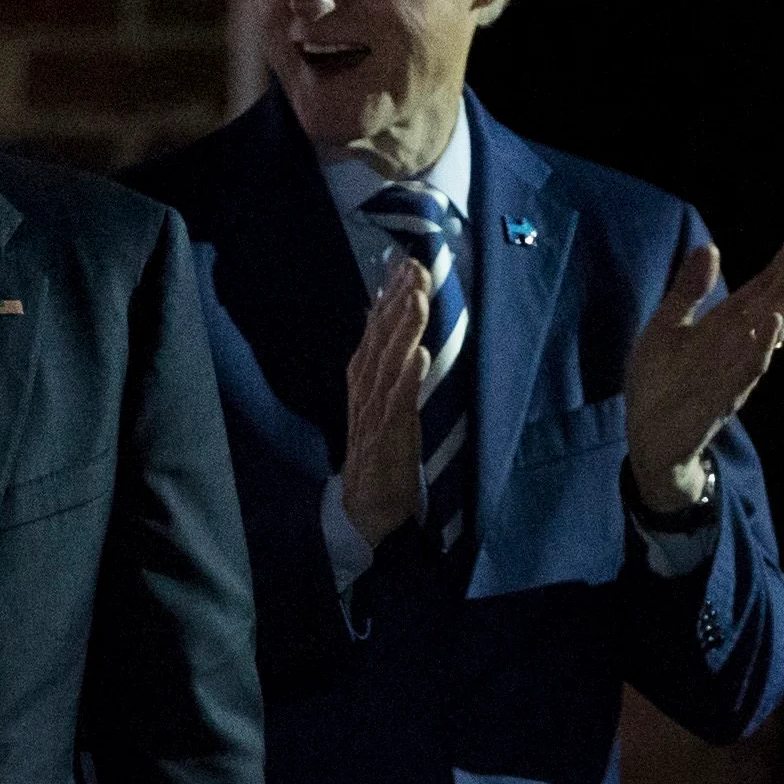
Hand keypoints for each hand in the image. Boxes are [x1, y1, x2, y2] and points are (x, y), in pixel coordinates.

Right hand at [339, 258, 431, 546]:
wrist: (372, 516)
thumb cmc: (383, 465)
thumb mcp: (384, 415)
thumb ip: (388, 378)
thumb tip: (402, 340)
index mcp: (364, 387)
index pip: (375, 335)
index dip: (389, 300)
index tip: (405, 266)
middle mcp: (366, 395)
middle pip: (379, 341)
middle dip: (396, 302)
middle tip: (414, 266)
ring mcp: (375, 415)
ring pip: (388, 364)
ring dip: (402, 330)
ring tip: (416, 297)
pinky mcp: (388, 438)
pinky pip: (398, 404)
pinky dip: (408, 378)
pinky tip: (419, 355)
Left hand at [624, 230, 783, 512]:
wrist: (649, 439)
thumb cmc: (661, 382)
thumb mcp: (667, 327)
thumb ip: (689, 290)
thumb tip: (709, 247)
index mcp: (725, 327)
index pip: (760, 289)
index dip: (783, 263)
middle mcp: (737, 347)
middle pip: (771, 305)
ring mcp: (733, 372)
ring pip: (766, 335)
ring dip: (782, 303)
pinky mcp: (721, 398)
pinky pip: (746, 371)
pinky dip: (760, 348)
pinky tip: (772, 325)